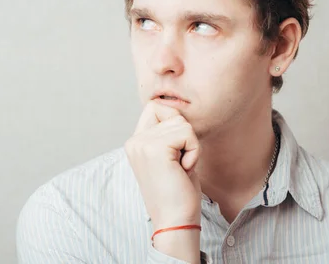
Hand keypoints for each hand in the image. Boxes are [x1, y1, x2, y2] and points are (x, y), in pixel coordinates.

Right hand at [124, 100, 201, 229]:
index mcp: (135, 143)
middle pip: (172, 112)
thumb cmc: (178, 192)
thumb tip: (178, 111)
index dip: (174, 122)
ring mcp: (142, 144)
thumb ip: (168, 134)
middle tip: (180, 163)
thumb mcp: (170, 157)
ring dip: (191, 146)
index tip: (177, 150)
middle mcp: (134, 141)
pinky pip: (187, 133)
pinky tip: (184, 169)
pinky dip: (194, 151)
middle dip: (185, 136)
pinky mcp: (154, 148)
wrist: (175, 221)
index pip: (155, 107)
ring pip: (182, 123)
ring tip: (181, 168)